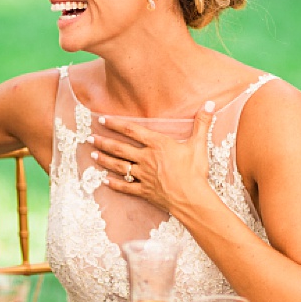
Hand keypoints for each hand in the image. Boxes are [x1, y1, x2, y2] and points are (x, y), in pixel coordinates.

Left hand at [89, 103, 217, 217]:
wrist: (192, 198)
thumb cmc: (195, 171)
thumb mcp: (199, 144)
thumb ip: (202, 123)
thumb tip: (211, 103)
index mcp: (157, 145)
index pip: (132, 131)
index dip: (116, 124)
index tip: (102, 119)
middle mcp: (146, 159)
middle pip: (120, 148)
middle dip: (103, 142)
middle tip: (89, 138)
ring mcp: (143, 176)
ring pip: (119, 166)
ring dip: (105, 160)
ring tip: (93, 154)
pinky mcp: (144, 191)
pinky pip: (126, 187)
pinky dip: (114, 184)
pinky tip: (104, 180)